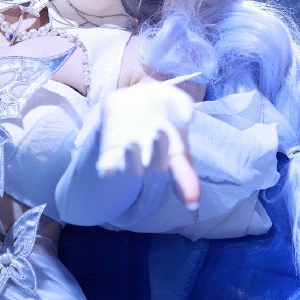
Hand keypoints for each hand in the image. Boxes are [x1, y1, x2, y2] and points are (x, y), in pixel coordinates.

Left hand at [96, 77, 200, 207]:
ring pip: (133, 169)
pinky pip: (109, 167)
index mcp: (174, 150)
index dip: (189, 187)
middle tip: (159, 134)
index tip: (193, 201)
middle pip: (157, 166)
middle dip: (158, 154)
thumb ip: (183, 105)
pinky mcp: (111, 153)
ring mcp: (131, 158)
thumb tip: (185, 118)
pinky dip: (108, 169)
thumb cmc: (160, 104)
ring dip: (132, 160)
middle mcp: (153, 158)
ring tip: (131, 143)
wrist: (130, 99)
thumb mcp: (173, 98)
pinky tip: (106, 169)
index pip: (183, 172)